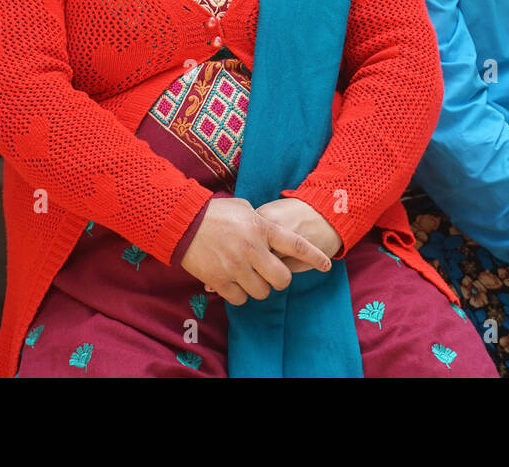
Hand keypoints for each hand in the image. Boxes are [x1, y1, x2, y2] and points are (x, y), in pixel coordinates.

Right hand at [179, 197, 331, 304]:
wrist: (182, 222)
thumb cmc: (214, 212)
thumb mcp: (244, 208)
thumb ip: (262, 222)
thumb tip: (273, 234)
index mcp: (262, 228)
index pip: (297, 245)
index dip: (315, 257)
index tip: (327, 265)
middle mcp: (253, 249)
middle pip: (282, 279)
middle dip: (279, 280)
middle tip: (271, 274)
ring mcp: (236, 267)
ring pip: (261, 292)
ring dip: (257, 287)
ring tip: (247, 276)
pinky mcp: (219, 281)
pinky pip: (240, 299)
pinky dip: (239, 295)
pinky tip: (232, 283)